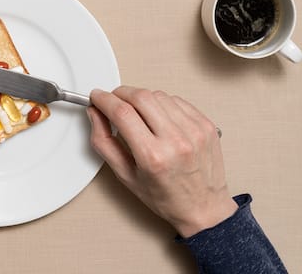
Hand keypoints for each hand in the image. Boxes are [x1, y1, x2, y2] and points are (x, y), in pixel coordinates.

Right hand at [87, 87, 236, 237]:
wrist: (204, 208)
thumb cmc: (166, 197)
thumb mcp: (126, 176)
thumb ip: (104, 142)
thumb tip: (96, 114)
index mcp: (153, 156)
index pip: (122, 113)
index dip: (104, 100)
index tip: (97, 97)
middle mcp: (176, 140)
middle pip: (140, 97)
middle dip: (120, 94)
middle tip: (113, 101)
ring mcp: (194, 130)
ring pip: (159, 95)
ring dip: (141, 98)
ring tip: (138, 114)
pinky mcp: (206, 125)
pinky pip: (177, 100)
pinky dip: (162, 103)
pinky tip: (158, 117)